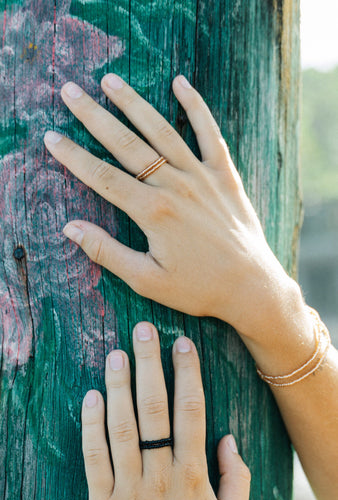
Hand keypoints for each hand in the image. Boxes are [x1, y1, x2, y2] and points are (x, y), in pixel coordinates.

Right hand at [43, 73, 294, 341]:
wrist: (250, 287)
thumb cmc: (198, 289)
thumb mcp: (147, 281)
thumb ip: (107, 253)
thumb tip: (70, 228)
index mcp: (153, 213)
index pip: (103, 178)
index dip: (74, 157)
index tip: (52, 138)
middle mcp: (175, 187)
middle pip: (127, 145)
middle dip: (94, 117)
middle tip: (70, 92)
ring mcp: (201, 177)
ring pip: (162, 132)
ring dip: (134, 104)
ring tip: (110, 81)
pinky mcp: (225, 176)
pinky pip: (209, 134)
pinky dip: (196, 107)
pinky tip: (181, 83)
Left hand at [81, 322, 249, 499]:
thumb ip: (237, 478)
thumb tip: (228, 438)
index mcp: (194, 475)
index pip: (190, 412)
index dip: (187, 374)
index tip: (182, 344)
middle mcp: (161, 474)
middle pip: (154, 409)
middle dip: (150, 365)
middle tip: (144, 330)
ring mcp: (128, 488)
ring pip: (122, 427)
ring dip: (119, 386)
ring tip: (116, 354)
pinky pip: (94, 458)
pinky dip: (91, 426)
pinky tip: (91, 397)